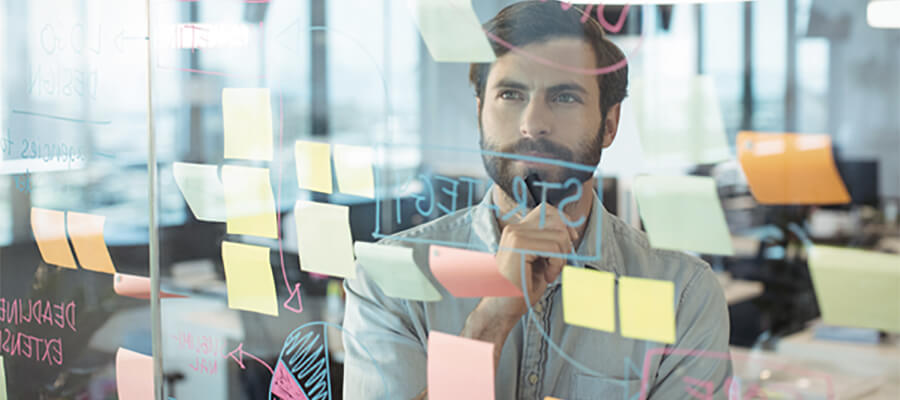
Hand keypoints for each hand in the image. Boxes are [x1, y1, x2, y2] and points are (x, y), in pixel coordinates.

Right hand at [484, 203, 578, 322]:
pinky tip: (547, 277)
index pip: (548, 210)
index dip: (563, 224)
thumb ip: (550, 241)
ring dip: (562, 259)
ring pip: (559, 236)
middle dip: (565, 243)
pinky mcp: (519, 246)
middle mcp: (514, 228)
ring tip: (550, 273)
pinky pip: (554, 249)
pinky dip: (557, 265)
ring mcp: (515, 235)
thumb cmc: (522, 287)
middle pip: (556, 220)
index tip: (568, 243)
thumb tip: (569, 229)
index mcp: (517, 229)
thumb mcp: (540, 258)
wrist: (503, 308)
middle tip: (558, 263)